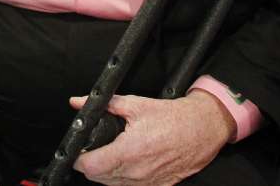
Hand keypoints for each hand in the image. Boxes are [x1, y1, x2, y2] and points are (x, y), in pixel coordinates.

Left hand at [70, 92, 233, 185]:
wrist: (201, 129)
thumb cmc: (173, 118)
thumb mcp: (135, 104)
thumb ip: (105, 105)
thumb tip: (79, 101)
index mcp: (128, 151)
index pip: (90, 166)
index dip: (79, 158)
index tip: (78, 149)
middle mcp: (136, 172)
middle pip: (97, 177)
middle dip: (90, 164)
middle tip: (93, 149)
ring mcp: (146, 182)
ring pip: (112, 185)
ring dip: (106, 172)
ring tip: (110, 154)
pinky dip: (123, 179)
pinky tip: (126, 163)